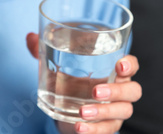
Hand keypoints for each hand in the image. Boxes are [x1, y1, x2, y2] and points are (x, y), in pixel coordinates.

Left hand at [26, 33, 141, 133]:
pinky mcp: (106, 126)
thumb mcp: (55, 62)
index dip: (130, 65)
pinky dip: (94, 130)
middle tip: (94, 91)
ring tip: (81, 112)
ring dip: (102, 112)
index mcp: (113, 70)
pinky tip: (79, 128)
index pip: (131, 65)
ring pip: (122, 112)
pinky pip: (107, 130)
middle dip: (116, 91)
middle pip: (133, 91)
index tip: (120, 66)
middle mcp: (120, 90)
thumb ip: (43, 48)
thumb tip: (30, 37)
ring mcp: (116, 110)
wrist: (64, 108)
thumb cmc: (68, 78)